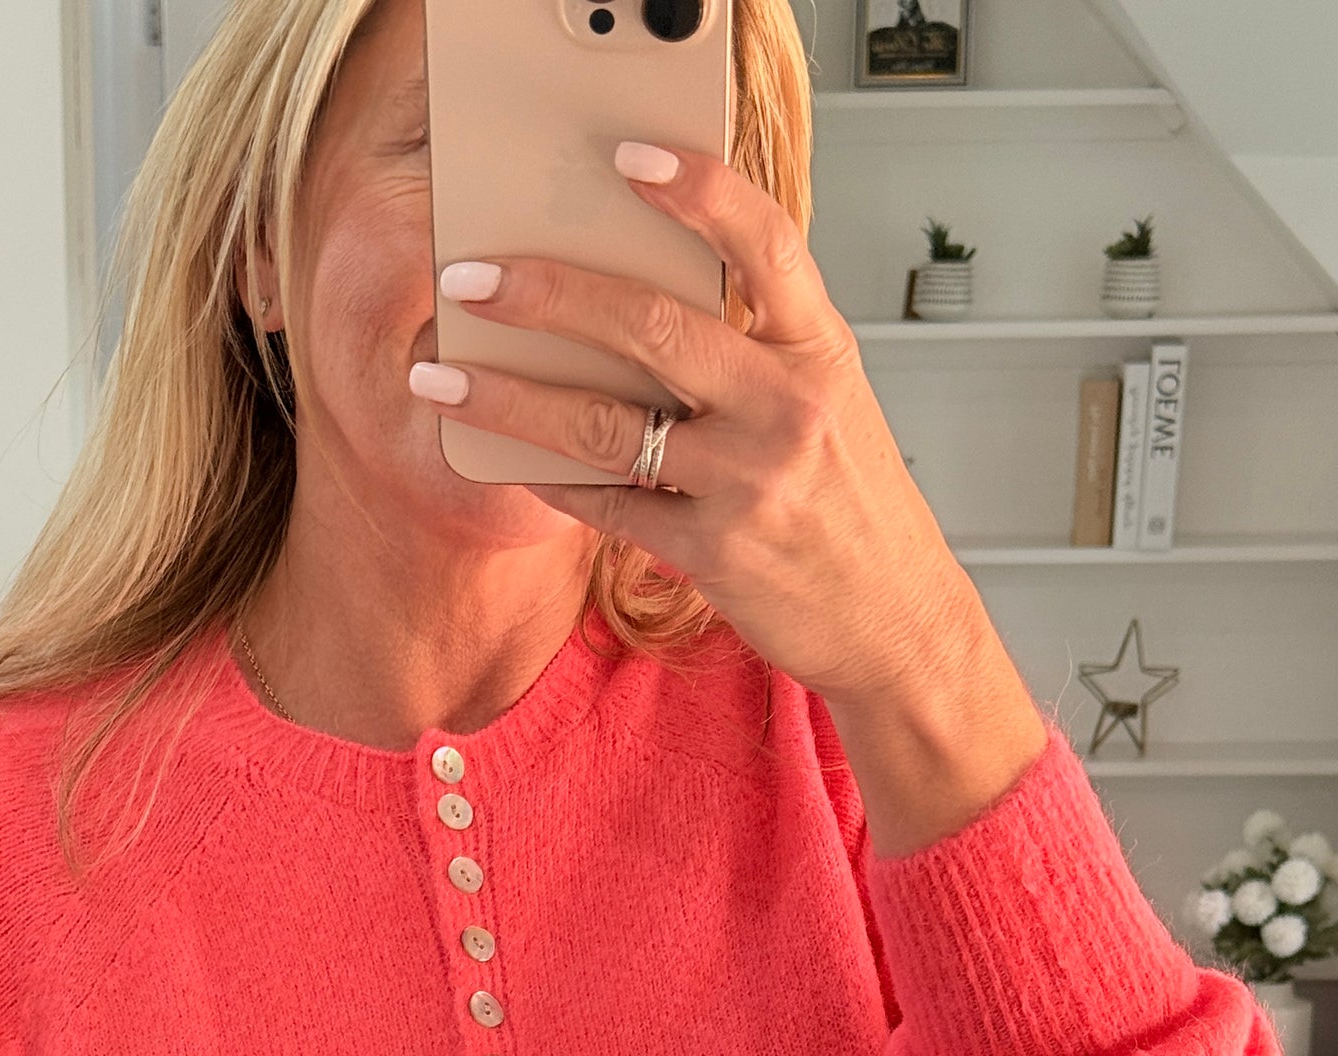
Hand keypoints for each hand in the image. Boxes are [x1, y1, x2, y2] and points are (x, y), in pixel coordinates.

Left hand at [416, 144, 1047, 852]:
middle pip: (651, 326)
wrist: (894, 616)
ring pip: (606, 423)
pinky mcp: (715, 551)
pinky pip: (610, 504)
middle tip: (473, 279)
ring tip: (443, 381)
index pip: (763, 242)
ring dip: (510, 399)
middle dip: (547, 295)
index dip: (697, 191)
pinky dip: (553, 481)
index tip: (627, 157)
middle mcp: (788, 405)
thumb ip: (752, 348)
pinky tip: (513, 462)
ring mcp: (750, 480)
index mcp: (819, 349)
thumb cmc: (849, 502)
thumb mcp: (827, 400)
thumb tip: (629, 308)